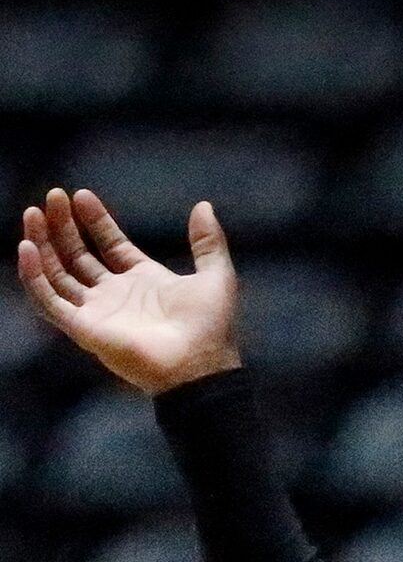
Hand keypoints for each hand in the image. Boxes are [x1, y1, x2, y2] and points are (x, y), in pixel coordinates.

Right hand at [18, 189, 242, 394]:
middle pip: (79, 255)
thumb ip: (208, 241)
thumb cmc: (210, 327)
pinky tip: (27, 247)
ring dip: (43, 243)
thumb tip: (204, 205)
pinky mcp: (83, 328)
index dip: (95, 220)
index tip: (81, 195)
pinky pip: (49, 300)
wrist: (200, 366)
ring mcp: (97, 312)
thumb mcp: (216, 275)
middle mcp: (116, 295)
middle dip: (64, 226)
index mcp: (144, 281)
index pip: (110, 244)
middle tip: (54, 196)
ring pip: (57, 273)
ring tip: (33, 213)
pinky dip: (34, 275)